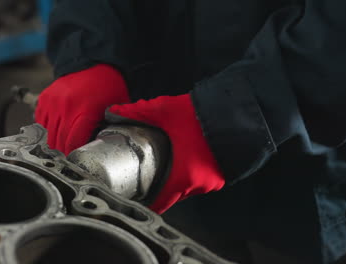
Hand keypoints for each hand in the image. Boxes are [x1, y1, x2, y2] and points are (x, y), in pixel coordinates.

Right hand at [35, 64, 129, 154]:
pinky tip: (56, 130)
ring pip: (47, 134)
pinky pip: (40, 122)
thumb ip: (110, 128)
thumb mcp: (116, 109)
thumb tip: (104, 147)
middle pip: (58, 141)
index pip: (73, 142)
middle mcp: (67, 106)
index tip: (75, 159)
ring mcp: (53, 102)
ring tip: (62, 144)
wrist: (96, 64)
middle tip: (68, 155)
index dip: (73, 154)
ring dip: (54, 141)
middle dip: (63, 151)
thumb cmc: (108, 88)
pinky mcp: (45, 98)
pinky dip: (46, 129)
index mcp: (86, 111)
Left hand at [107, 94, 224, 212]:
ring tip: (165, 167)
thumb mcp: (163, 110)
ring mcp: (213, 181)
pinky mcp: (222, 174)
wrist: (234, 110)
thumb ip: (135, 112)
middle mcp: (199, 184)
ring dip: (177, 180)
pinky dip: (191, 175)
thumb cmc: (199, 114)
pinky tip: (184, 161)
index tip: (137, 199)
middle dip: (160, 187)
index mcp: (182, 176)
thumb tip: (112, 112)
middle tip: (147, 177)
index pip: (161, 202)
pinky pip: (201, 181)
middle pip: (173, 194)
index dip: (148, 202)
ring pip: (188, 187)